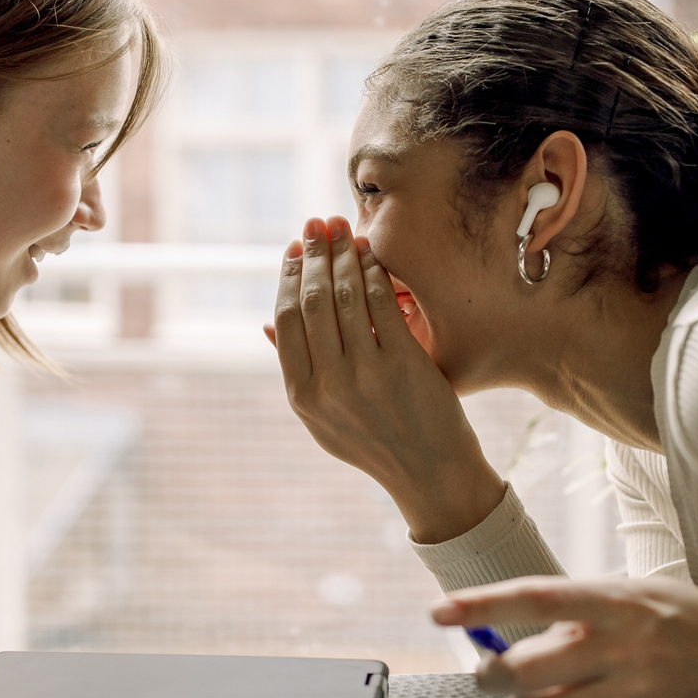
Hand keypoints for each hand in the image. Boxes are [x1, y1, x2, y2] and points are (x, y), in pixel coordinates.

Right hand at [268, 216, 505, 542]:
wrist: (431, 472)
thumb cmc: (376, 441)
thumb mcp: (323, 419)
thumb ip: (298, 372)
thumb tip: (266, 325)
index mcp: (302, 396)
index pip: (286, 320)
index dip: (288, 278)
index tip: (293, 250)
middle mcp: (328, 385)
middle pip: (311, 301)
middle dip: (313, 254)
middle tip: (317, 225)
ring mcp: (366, 375)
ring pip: (345, 296)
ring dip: (343, 255)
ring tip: (345, 230)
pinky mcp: (402, 365)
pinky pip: (382, 303)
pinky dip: (375, 273)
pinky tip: (373, 255)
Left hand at [432, 577, 697, 697]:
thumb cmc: (696, 619)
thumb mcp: (640, 592)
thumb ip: (584, 606)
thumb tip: (519, 626)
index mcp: (619, 601)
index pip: (534, 597)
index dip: (480, 605)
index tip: (440, 611)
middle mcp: (622, 646)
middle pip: (523, 669)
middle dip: (489, 674)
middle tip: (486, 669)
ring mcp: (631, 692)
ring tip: (531, 692)